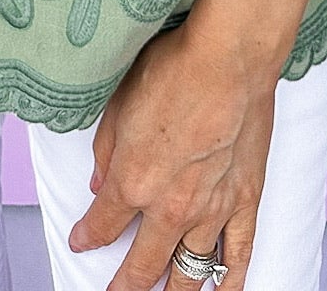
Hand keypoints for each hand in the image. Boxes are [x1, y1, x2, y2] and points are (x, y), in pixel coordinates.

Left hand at [66, 20, 277, 288]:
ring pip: (189, 272)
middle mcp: (170, 207)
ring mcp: (211, 210)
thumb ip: (106, 150)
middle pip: (143, 266)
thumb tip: (98, 181)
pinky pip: (237, 255)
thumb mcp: (119, 103)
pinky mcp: (245, 201)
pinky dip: (229, 281)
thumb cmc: (174, 69)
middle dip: (125, 285)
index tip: (80, 243)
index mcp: (133, 182)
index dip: (87, 237)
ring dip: (174, 290)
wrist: (229, 59)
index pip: (102, 225)